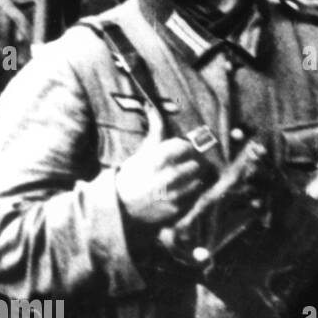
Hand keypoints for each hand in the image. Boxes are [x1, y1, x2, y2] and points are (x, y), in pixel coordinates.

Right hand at [115, 103, 216, 227]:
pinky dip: (191, 195)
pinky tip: (179, 193)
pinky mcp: (176, 210)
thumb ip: (156, 130)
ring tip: (182, 180)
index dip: (187, 148)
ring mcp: (174, 194)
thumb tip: (151, 106)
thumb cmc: (134, 174)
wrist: (119, 205)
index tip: (183, 151)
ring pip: (199, 181)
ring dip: (194, 179)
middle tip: (185, 166)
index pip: (188, 146)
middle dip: (194, 163)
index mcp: (160, 157)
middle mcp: (168, 176)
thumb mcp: (144, 151)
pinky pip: (194, 198)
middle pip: (198, 164)